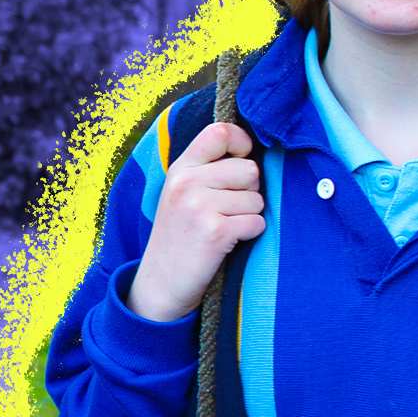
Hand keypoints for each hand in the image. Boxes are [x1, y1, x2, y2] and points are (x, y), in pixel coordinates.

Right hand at [128, 122, 263, 321]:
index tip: (241, 160)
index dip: (242, 143)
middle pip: (249, 169)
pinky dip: (249, 234)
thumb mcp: (181, 194)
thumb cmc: (180, 237)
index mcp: (180, 168)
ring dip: (249, 216)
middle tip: (225, 211)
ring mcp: (198, 206)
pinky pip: (256, 222)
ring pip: (257, 199)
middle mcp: (186, 182)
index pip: (220, 132)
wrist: (160, 285)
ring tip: (223, 228)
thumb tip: (251, 152)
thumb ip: (207, 169)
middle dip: (249, 192)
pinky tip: (227, 243)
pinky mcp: (214, 232)